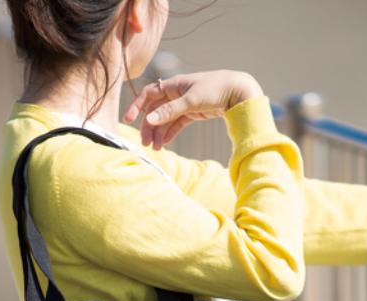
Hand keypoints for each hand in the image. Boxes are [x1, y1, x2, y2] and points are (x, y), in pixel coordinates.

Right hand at [122, 70, 263, 149]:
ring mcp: (184, 103)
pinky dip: (170, 133)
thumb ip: (169, 111)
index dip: (136, 107)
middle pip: (155, 111)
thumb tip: (149, 120)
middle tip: (145, 143)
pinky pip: (176, 124)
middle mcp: (176, 93)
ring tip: (156, 148)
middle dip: (149, 127)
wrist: (239, 92)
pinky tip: (165, 143)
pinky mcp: (193, 112)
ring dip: (159, 133)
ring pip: (165, 119)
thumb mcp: (191, 100)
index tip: (128, 120)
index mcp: (173, 85)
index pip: (148, 95)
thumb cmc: (216, 89)